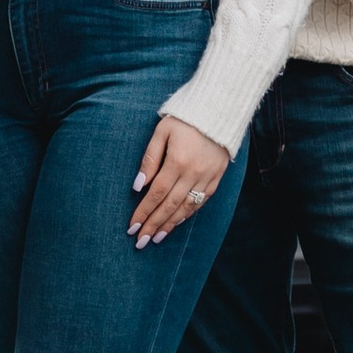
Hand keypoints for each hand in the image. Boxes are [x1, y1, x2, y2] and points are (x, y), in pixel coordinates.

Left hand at [130, 111, 230, 247]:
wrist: (220, 110)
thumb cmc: (185, 118)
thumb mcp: (162, 131)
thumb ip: (150, 158)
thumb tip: (138, 186)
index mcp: (177, 162)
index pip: (156, 193)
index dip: (143, 212)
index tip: (132, 227)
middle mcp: (193, 173)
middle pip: (169, 205)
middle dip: (153, 225)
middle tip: (141, 242)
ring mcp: (207, 177)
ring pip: (186, 208)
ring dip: (170, 225)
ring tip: (156, 238)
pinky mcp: (217, 178)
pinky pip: (201, 202)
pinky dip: (188, 214)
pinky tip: (177, 222)